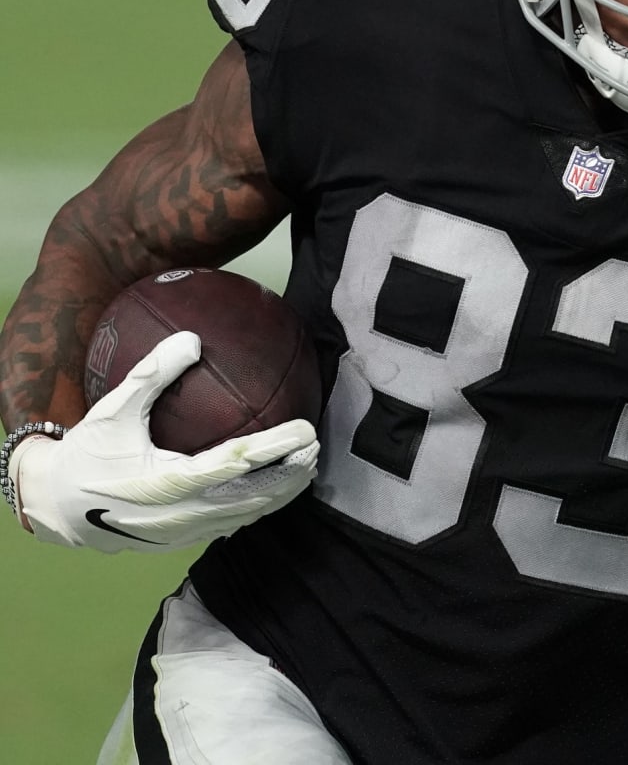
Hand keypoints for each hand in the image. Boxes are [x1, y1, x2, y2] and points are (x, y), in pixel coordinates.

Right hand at [11, 331, 318, 551]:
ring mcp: (182, 533)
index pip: (239, 463)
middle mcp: (181, 514)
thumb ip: (152, 374)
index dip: (277, 448)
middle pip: (253, 496)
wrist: (55, 507)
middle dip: (291, 473)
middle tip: (317, 447)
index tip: (306, 428)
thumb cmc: (87, 453)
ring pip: (245, 516)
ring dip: (281, 493)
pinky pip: (228, 525)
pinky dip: (257, 508)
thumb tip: (193, 339)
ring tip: (307, 468)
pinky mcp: (179, 542)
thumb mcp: (113, 410)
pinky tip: (274, 490)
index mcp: (169, 483)